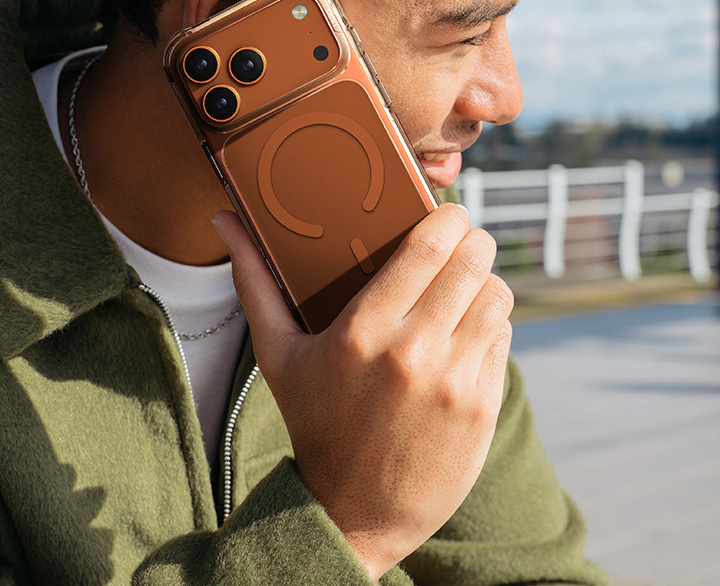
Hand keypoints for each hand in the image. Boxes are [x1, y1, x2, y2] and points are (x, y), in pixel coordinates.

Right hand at [213, 203, 512, 579]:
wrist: (355, 512)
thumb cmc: (313, 422)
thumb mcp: (277, 353)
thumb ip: (253, 281)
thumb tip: (223, 220)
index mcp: (361, 332)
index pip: (427, 247)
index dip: (448, 217)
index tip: (445, 213)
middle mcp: (414, 353)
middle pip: (472, 262)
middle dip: (472, 241)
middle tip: (459, 243)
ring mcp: (454, 382)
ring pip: (496, 296)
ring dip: (484, 281)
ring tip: (462, 285)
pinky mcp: (482, 406)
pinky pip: (502, 337)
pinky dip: (490, 323)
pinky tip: (465, 330)